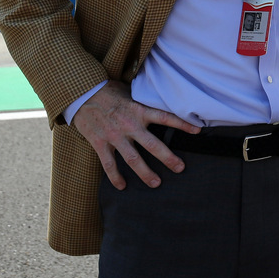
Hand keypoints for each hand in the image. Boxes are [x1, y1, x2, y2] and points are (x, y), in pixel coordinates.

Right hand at [71, 82, 199, 189]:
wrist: (81, 93)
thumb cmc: (108, 91)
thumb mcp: (129, 91)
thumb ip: (142, 100)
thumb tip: (160, 97)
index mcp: (139, 110)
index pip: (165, 117)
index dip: (182, 124)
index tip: (197, 132)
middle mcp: (129, 125)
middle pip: (153, 145)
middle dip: (168, 158)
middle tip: (180, 168)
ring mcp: (114, 136)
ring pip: (133, 159)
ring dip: (146, 173)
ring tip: (157, 183)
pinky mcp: (100, 143)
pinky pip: (109, 164)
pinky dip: (115, 177)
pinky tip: (122, 186)